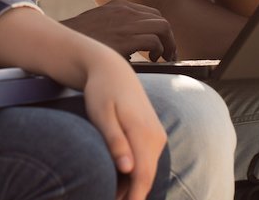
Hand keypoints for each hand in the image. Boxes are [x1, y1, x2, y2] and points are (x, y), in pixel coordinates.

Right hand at [61, 1, 176, 60]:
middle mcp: (124, 11)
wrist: (59, 44)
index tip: (160, 44)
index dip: (159, 29)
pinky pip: (154, 41)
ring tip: (165, 57)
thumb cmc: (77, 41)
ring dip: (169, 44)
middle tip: (168, 54)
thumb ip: (114, 29)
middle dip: (169, 37)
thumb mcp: (97, 26)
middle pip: (160, 19)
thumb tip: (129, 48)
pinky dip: (159, 51)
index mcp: (118, 6)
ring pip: (162, 27)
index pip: (150, 13)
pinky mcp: (125, 38)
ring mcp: (125, 23)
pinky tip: (153, 60)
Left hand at [80, 52, 167, 199]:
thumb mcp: (102, 115)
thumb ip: (115, 141)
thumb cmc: (102, 91)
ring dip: (131, 187)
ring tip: (110, 196)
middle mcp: (155, 136)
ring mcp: (157, 136)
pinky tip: (117, 181)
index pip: (142, 175)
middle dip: (130, 196)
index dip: (132, 198)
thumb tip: (127, 169)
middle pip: (146, 177)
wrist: (113, 70)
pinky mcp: (154, 136)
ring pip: (147, 171)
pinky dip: (134, 175)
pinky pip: (146, 162)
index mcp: (143, 132)